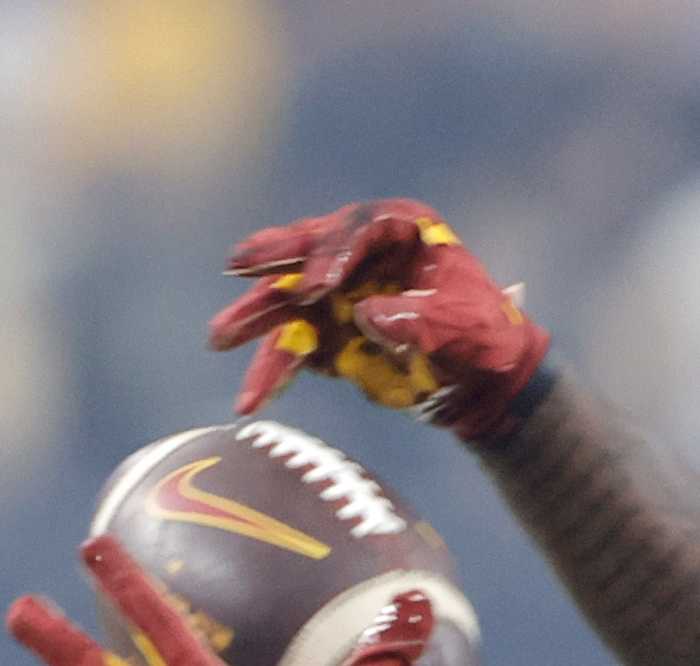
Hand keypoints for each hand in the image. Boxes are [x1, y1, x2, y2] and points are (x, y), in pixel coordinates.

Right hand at [207, 200, 551, 435]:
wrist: (477, 386)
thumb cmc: (481, 340)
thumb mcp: (461, 328)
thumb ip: (419, 320)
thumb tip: (364, 316)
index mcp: (402, 231)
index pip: (358, 230)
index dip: (332, 253)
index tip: (314, 289)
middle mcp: (361, 256)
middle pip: (309, 250)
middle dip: (272, 260)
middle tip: (236, 265)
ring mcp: (338, 295)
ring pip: (288, 300)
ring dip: (255, 319)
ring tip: (219, 338)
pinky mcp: (326, 336)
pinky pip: (291, 351)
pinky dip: (272, 374)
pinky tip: (250, 400)